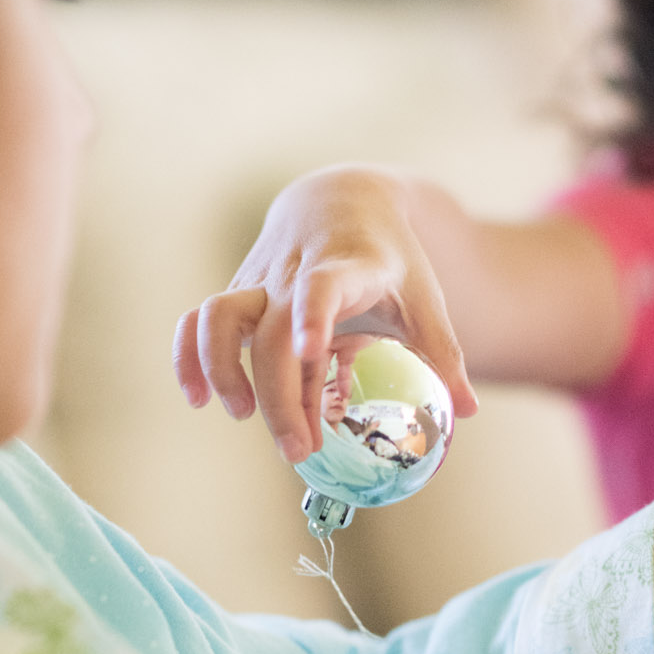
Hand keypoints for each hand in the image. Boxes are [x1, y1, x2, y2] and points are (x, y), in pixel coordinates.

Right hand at [173, 166, 477, 464]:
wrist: (341, 202)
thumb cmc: (389, 258)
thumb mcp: (423, 297)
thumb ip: (443, 353)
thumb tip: (465, 410)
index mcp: (345, 267)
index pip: (322, 286)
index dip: (312, 316)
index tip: (309, 351)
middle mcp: (292, 272)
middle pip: (269, 333)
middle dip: (279, 395)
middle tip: (298, 451)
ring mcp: (258, 281)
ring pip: (218, 316)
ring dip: (221, 368)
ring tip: (241, 415)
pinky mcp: (237, 293)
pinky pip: (196, 320)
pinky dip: (188, 356)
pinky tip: (198, 398)